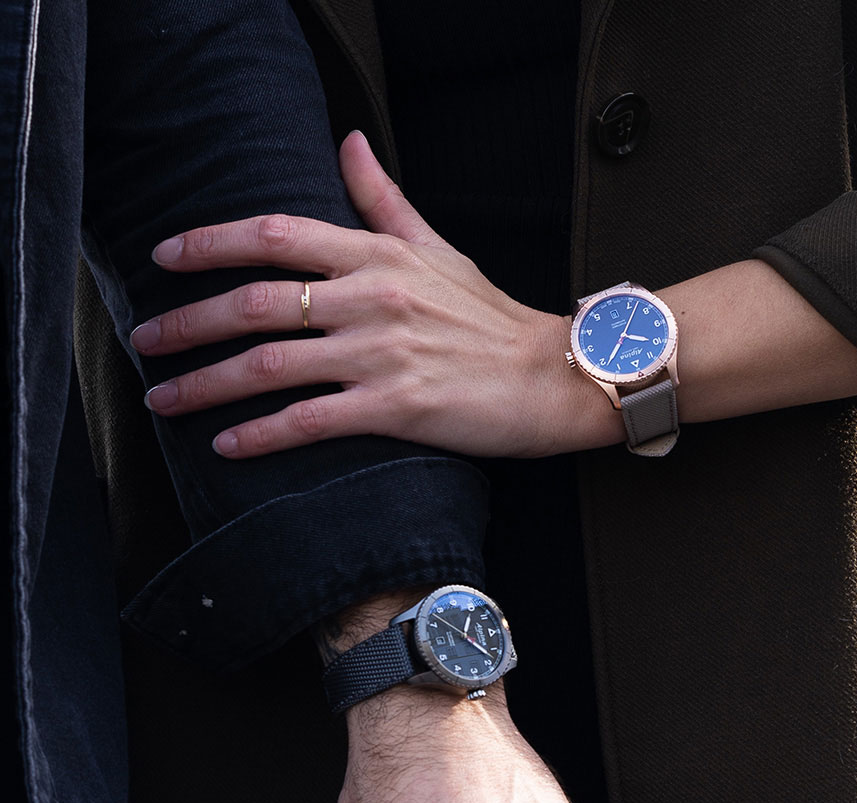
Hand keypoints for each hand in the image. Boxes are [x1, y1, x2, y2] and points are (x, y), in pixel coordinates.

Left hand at [136, 131, 622, 457]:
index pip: (275, 234)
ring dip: (206, 384)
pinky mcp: (396, 409)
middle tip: (144, 341)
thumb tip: (347, 143)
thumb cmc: (492, 318)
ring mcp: (381, 355)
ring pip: (270, 366)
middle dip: (188, 323)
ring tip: (165, 398)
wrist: (551, 377)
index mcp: (377, 256)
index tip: (165, 258)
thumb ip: (384, 200)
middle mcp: (372, 299)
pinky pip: (309, 422)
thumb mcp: (438, 249)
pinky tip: (226, 446)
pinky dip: (260, 436)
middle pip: (255, 303)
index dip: (210, 243)